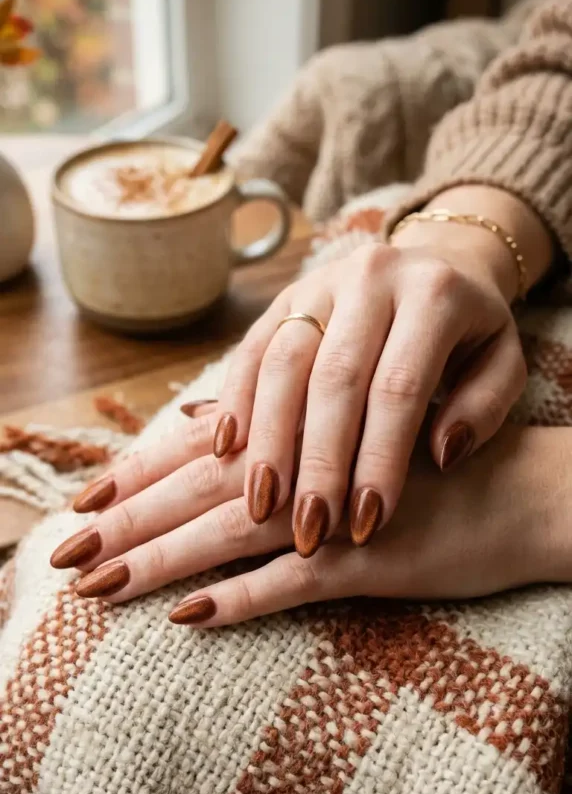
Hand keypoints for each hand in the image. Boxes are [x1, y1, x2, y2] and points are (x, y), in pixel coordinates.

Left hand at [50, 420, 567, 625]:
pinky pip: (296, 584)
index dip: (139, 477)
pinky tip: (188, 617)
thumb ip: (288, 432)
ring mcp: (338, 515)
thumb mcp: (362, 435)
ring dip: (159, 562)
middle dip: (127, 522)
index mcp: (306, 434)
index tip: (82, 502)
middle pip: (201, 494)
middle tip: (63, 552)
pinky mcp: (375, 560)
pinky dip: (242, 600)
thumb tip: (208, 434)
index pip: (204, 454)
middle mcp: (312, 468)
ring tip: (98, 587)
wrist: (531, 489)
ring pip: (231, 536)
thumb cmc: (444, 464)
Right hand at [214, 235, 525, 554]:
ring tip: (262, 506)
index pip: (398, 387)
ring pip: (282, 362)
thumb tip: (440, 454)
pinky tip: (227, 453)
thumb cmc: (472, 334)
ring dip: (267, 440)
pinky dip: (235, 402)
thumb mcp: (504, 365)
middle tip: (309, 530)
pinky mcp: (285, 296)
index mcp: (434, 295)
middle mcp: (371, 277)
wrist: (441, 263)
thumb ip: (485, 409)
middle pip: (334, 378)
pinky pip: (251, 348)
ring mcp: (321, 281)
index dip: (379, 459)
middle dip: (318, 462)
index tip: (368, 523)